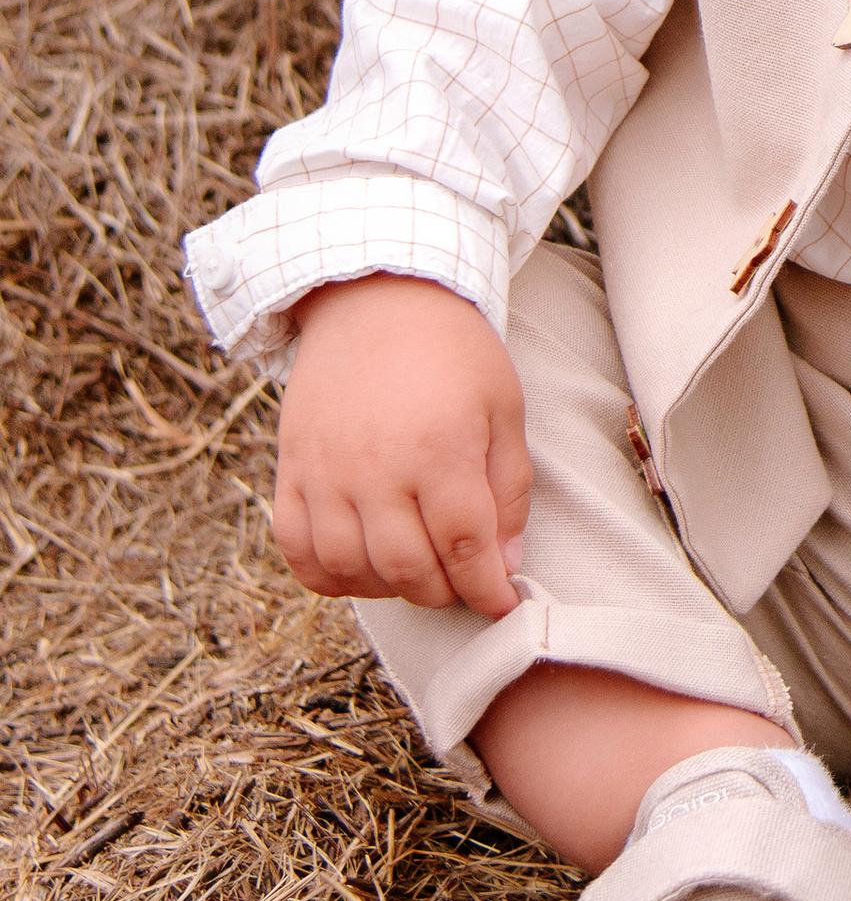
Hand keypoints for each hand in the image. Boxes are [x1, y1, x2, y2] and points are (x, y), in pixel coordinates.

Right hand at [273, 274, 529, 617]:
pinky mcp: (292, 468)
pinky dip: (326, 574)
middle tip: (460, 580)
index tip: (500, 602)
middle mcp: (377, 465)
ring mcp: (326, 469)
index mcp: (440, 448)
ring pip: (349, 567)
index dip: (486, 588)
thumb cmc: (452, 352)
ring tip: (415, 571)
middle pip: (406, 567)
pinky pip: (295, 548)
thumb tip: (504, 564)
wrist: (377, 297)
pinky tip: (359, 566)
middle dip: (442, 591)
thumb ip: (508, 490)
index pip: (464, 547)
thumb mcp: (503, 408)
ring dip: (387, 588)